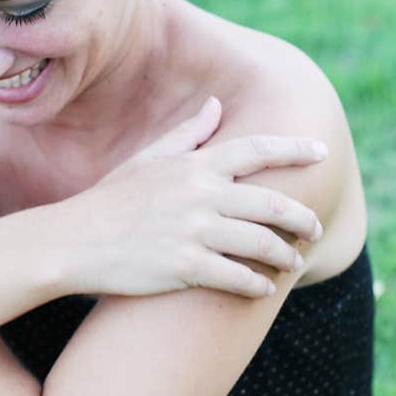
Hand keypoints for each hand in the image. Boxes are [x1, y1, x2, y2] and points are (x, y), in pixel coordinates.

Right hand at [66, 97, 325, 297]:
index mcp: (194, 165)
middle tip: (314, 229)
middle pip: (272, 204)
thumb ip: (187, 134)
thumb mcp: (147, 160)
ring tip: (292, 263)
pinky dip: (257, 285)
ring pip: (262, 244)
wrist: (74, 241)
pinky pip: (238, 277)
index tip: (321, 151)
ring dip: (285, 256)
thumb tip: (216, 105)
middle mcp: (201, 195)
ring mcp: (194, 231)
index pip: (257, 149)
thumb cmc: (109, 200)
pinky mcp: (186, 267)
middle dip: (302, 219)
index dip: (295, 148)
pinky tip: (262, 289)